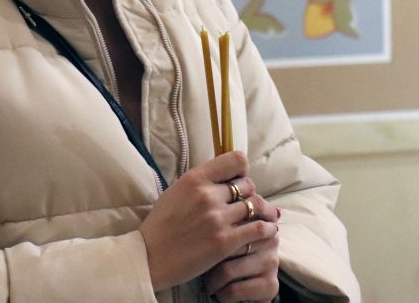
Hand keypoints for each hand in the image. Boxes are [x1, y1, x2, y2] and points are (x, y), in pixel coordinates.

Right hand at [138, 151, 278, 290]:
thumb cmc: (161, 225)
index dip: (242, 170)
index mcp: (195, 179)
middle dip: (250, 194)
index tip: (239, 180)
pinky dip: (267, 228)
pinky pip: (258, 229)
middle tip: (249, 204)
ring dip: (262, 211)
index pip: (236, 160)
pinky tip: (269, 230)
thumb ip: (201, 182)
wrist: (149, 257)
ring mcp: (217, 219)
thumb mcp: (177, 191)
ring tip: (267, 216)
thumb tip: (226, 177)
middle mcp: (207, 195)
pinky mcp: (224, 242)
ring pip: (255, 206)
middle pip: (247, 185)